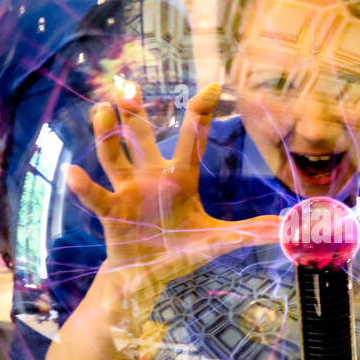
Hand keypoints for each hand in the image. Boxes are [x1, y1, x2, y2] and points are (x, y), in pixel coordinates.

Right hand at [64, 83, 279, 291]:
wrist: (149, 275)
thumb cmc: (181, 250)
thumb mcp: (217, 240)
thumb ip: (249, 231)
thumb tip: (286, 228)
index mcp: (180, 177)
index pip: (193, 138)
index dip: (200, 113)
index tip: (213, 86)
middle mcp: (151, 176)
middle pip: (141, 137)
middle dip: (134, 112)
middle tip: (127, 84)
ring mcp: (128, 191)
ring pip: (113, 156)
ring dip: (106, 135)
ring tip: (102, 111)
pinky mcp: (112, 212)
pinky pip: (96, 196)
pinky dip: (84, 186)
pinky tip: (73, 171)